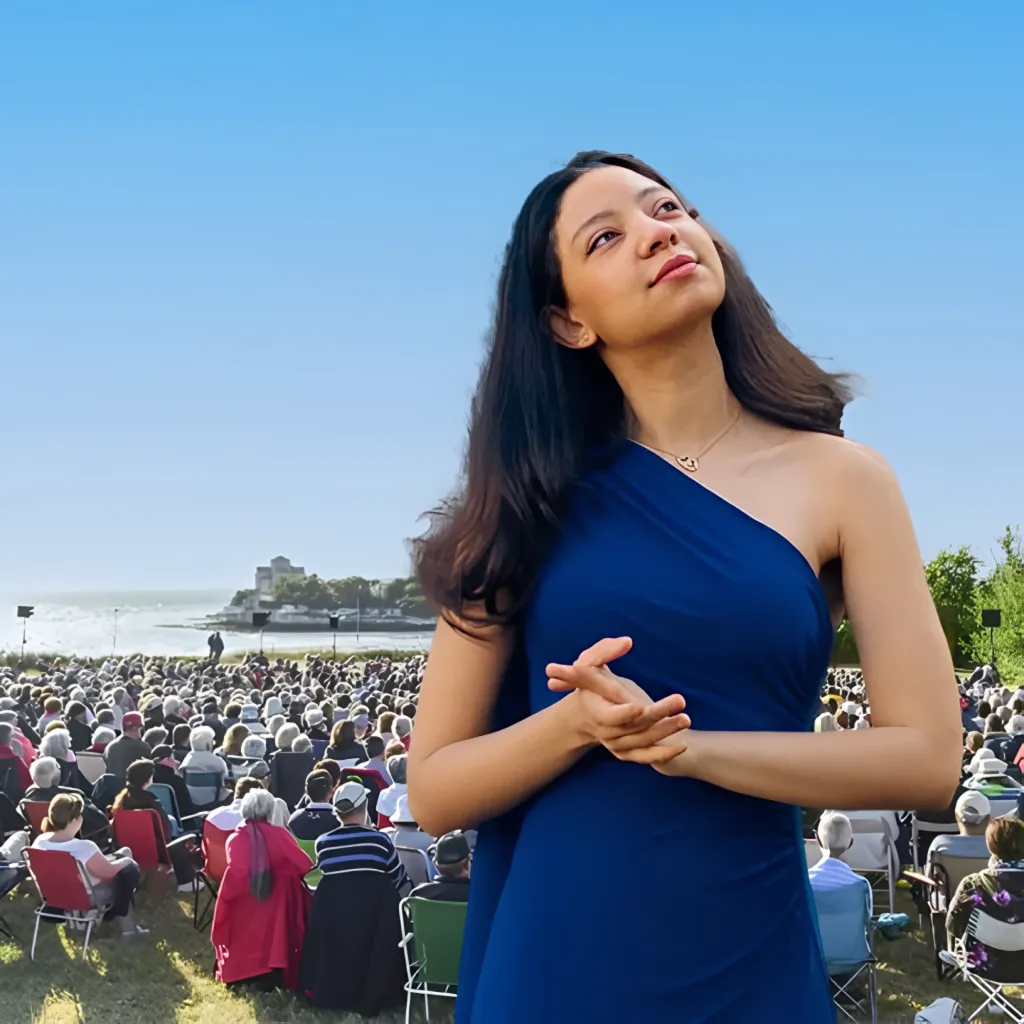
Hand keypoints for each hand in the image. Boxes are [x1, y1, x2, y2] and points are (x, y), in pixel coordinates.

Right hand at [546, 637, 689, 765]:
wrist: (585, 715)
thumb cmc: (591, 683)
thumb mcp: (589, 663)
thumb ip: (604, 651)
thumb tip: (627, 642)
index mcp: (595, 711)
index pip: (610, 716)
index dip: (624, 713)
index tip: (641, 707)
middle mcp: (606, 732)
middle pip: (634, 727)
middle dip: (657, 714)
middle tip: (680, 701)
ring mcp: (617, 746)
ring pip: (643, 742)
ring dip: (666, 731)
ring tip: (685, 718)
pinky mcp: (628, 753)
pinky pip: (647, 757)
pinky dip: (664, 753)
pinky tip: (683, 745)